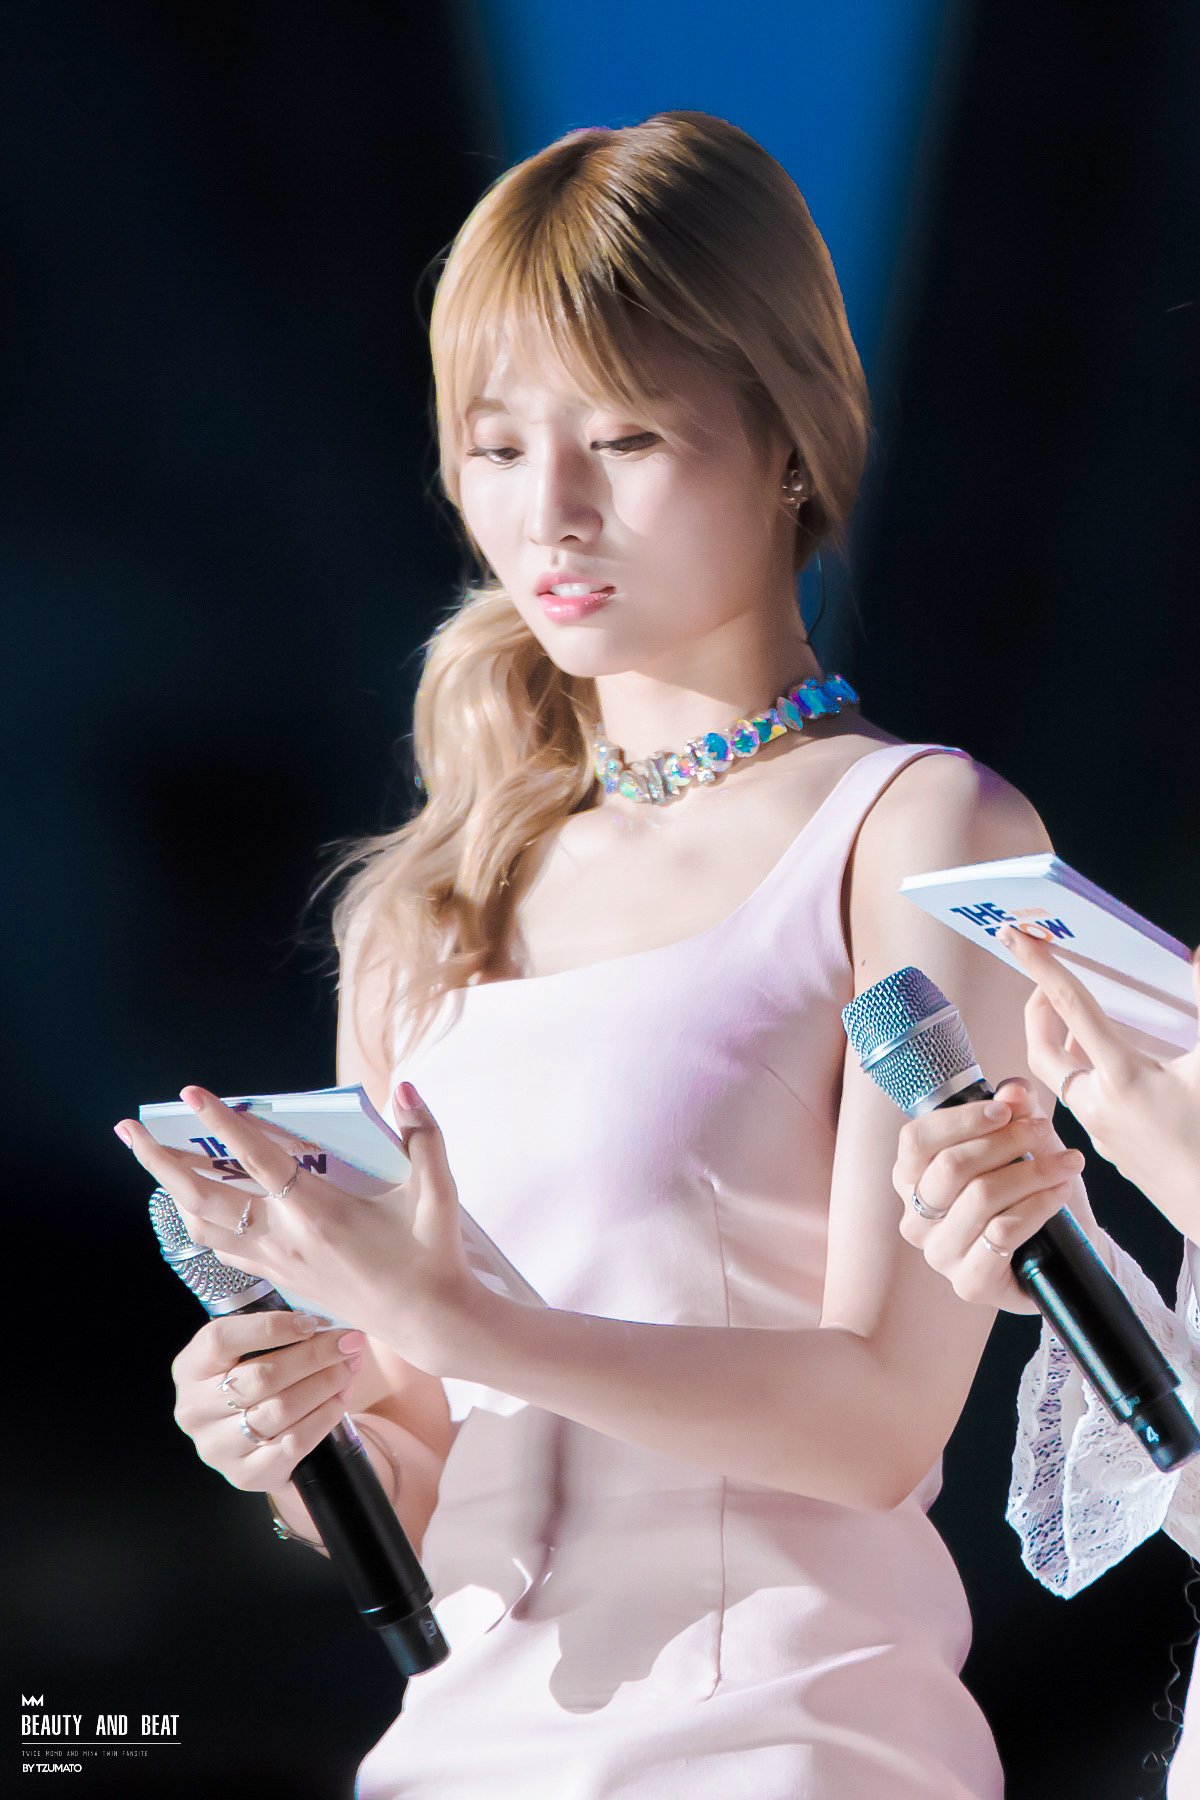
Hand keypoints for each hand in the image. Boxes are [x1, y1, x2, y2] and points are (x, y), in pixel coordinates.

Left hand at [115, 1081, 478, 1371]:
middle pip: (205, 1197)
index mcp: (319, 1213)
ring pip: (205, 1226)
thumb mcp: (438, 1194)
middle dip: (161, 1161)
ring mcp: (278, 1263)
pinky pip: (224, 1249)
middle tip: (130, 1128)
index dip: (224, 1125)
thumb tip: (405, 1090)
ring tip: (151, 1160)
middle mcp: (286, 1239)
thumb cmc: (432, 1255)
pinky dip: (200, 1222)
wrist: (427, 1322)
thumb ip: (424, 1136)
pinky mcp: (280, 1279)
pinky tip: (193, 1205)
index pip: (259, 1160)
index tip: (191, 1095)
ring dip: (173, 1191)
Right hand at [171, 1310, 361, 1490]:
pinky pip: (293, 1443)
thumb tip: (327, 1324)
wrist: (257, 1440)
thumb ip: (275, 1333)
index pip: (221, 1340)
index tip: (311, 1322)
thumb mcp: (249, 1351)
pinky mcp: (245, 1475)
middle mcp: (195, 1409)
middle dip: (314, 1356)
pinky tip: (339, 1400)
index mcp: (191, 1368)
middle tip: (348, 1343)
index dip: (270, 1327)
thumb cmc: (257, 1379)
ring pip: (281, 1409)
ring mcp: (217, 1446)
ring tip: (349, 1368)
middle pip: (261, 1376)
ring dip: (324, 1384)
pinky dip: (323, 1417)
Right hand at [892, 1079, 1086, 1312]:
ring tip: (1066, 1162)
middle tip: (1043, 1131)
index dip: (960, 1120)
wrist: (1065, 1256)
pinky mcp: (969, 1283)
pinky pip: (1002, 1232)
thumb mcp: (1026, 1144)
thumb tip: (1014, 1090)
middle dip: (1005, 1142)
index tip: (1005, 1111)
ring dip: (1031, 1172)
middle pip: (951, 1166)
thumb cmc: (1032, 1193)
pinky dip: (1037, 1206)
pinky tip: (1060, 1192)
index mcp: (913, 1180)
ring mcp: (940, 1254)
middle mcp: (916, 1219)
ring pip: (980, 1197)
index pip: (916, 1140)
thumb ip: (1015, 1112)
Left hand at [1000, 923, 1199, 1240]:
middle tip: (1045, 983)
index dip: (1042, 967)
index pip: (1072, 1007)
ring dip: (1066, 1047)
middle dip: (1037, 1011)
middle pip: (1042, 1050)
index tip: (1015, 937)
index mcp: (1123, 1077)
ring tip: (1081, 1023)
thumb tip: (1199, 956)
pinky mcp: (1116, 1155)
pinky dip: (1090, 1079)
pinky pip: (1088, 1108)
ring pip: (1065, 1081)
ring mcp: (1104, 1135)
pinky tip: (1117, 1074)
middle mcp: (1101, 1106)